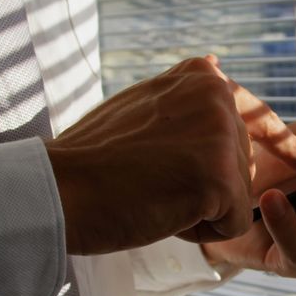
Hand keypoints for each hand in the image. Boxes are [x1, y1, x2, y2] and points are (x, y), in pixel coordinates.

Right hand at [46, 56, 295, 254]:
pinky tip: (160, 210)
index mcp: (204, 77)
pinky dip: (197, 232)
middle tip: (147, 177)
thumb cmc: (93, 157)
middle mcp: (219, 96)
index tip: (155, 159)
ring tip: (151, 190)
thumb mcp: (144, 103)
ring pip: (237, 197)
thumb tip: (217, 63)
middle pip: (239, 167)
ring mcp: (221, 135)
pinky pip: (233, 225)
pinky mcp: (220, 178)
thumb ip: (184, 94)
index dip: (196, 161)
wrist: (57, 189)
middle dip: (199, 186)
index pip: (234, 136)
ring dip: (197, 208)